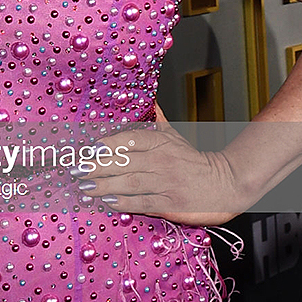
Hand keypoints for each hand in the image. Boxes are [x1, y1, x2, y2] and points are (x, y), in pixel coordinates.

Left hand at [75, 108, 242, 224]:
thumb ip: (156, 119)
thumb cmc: (194, 161)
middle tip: (75, 169)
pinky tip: (107, 202)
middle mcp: (162, 160)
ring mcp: (166, 182)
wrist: (226, 183)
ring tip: (84, 187)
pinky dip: (124, 202)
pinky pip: (142, 202)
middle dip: (96, 166)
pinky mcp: (171, 204)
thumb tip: (146, 98)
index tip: (87, 148)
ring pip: (129, 182)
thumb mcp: (175, 136)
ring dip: (104, 185)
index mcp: (161, 142)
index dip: (107, 144)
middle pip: (124, 161)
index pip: (130, 139)